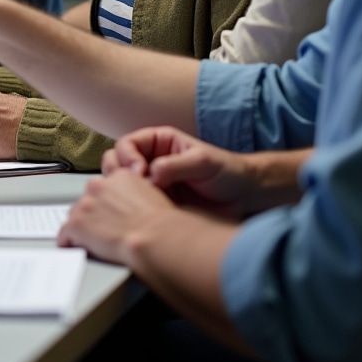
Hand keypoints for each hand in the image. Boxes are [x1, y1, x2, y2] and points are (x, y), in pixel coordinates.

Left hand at [57, 168, 176, 265]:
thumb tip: (135, 207)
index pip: (104, 188)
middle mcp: (99, 185)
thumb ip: (136, 195)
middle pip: (87, 200)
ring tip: (92, 242)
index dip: (106, 203)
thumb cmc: (161, 224)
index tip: (109, 214)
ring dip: (82, 227)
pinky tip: (75, 250)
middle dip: (93, 214)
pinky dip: (69, 243)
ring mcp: (85, 204)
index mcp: (120, 176)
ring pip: (74, 216)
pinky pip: (64, 235)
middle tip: (103, 230)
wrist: (153, 236)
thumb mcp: (152, 195)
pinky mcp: (76, 224)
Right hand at [102, 126, 260, 218]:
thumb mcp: (203, 161)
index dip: (127, 157)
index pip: (127, 144)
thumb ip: (176, 165)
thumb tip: (152, 173)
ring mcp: (152, 186)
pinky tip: (145, 218)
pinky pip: (136, 209)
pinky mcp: (156, 207)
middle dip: (118, 175)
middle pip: (117, 164)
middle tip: (133, 188)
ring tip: (137, 204)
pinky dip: (134, 213)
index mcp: (159, 143)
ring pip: (122, 188)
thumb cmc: (226, 171)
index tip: (139, 172)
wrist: (243, 197)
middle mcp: (151, 162)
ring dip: (123, 195)